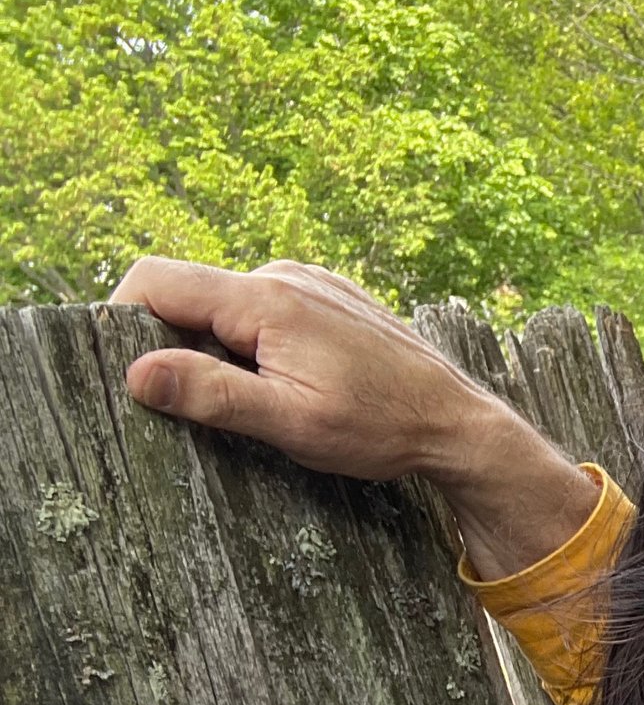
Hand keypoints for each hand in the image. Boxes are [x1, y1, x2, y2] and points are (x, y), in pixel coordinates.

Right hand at [110, 258, 600, 579]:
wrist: (459, 424)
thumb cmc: (382, 428)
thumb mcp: (290, 423)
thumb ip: (212, 394)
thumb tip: (138, 372)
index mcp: (266, 300)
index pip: (155, 280)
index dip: (123, 320)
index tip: (131, 370)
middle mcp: (286, 276)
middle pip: (190, 292)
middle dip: (177, 341)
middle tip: (199, 401)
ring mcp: (312, 282)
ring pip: (229, 303)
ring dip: (222, 346)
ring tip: (259, 399)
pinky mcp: (331, 297)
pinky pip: (268, 309)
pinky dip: (258, 343)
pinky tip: (290, 383)